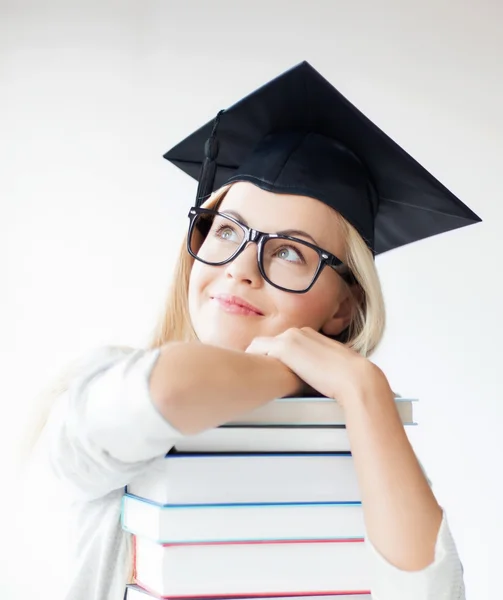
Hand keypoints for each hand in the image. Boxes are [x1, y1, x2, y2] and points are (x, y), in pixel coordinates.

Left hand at [246, 327, 384, 406]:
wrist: (355, 378)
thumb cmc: (347, 377)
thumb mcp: (330, 365)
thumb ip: (316, 365)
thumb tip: (313, 378)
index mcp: (308, 334)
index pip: (281, 342)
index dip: (271, 357)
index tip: (264, 370)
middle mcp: (297, 331)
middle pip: (267, 343)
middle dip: (259, 358)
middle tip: (250, 374)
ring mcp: (290, 337)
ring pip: (258, 346)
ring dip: (252, 359)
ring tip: (246, 375)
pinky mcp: (284, 348)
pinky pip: (256, 350)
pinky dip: (250, 360)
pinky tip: (248, 373)